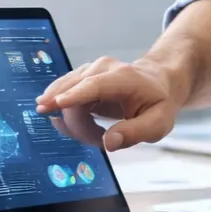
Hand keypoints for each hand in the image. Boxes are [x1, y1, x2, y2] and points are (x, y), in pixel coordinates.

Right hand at [35, 56, 185, 151]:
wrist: (158, 83)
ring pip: (64, 97)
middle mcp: (102, 68)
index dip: (73, 95)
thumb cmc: (158, 103)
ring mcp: (89, 71)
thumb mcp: (158, 124)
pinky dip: (70, 118)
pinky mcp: (80, 79)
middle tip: (98, 140)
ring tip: (96, 134)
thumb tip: (108, 143)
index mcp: (124, 77)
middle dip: (78, 125)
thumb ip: (134, 133)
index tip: (52, 105)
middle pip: (74, 95)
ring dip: (74, 123)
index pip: (94, 85)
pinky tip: (83, 128)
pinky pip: (63, 98)